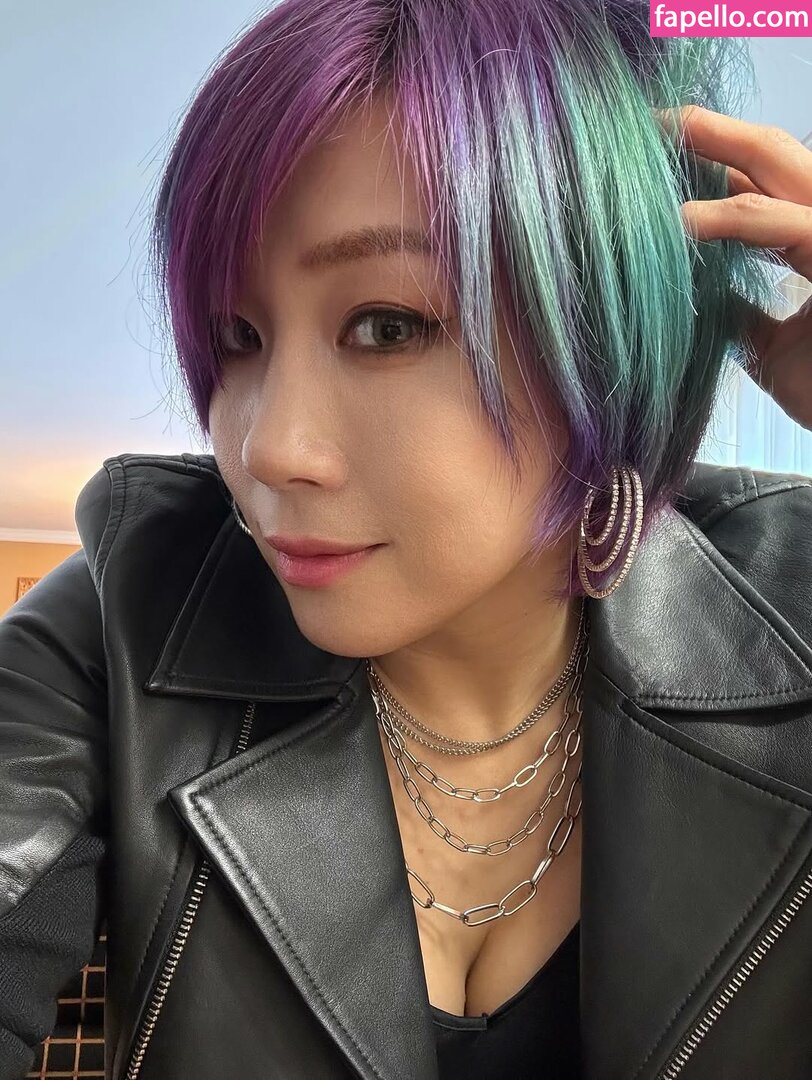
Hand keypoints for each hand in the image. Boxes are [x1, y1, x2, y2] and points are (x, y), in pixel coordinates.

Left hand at [659, 106, 811, 429]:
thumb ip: (742, 318)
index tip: (655, 160)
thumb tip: (702, 302)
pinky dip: (725, 218)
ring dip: (711, 149)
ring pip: (776, 163)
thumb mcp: (773, 351)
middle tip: (650, 122)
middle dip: (708, 130)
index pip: (762, 184)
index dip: (711, 165)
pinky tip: (678, 222)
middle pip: (771, 151)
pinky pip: (777, 222)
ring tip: (649, 149)